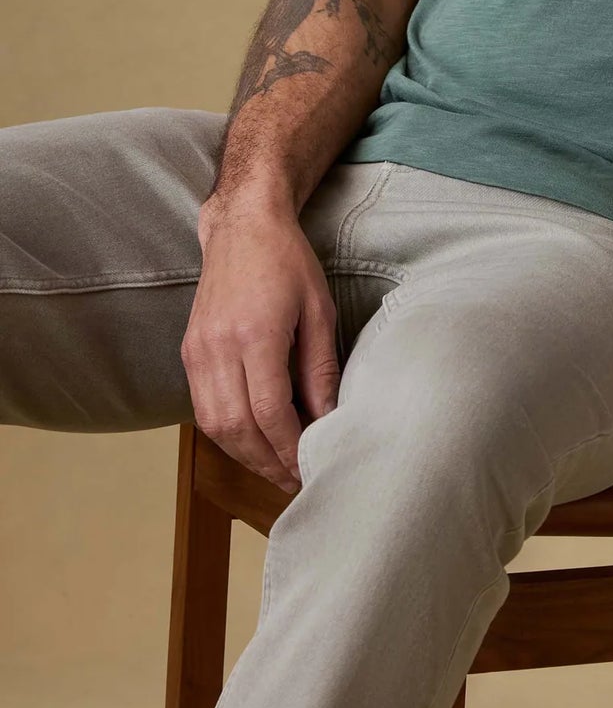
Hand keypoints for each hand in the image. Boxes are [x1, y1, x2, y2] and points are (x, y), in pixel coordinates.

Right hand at [182, 200, 340, 494]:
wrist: (242, 228)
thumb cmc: (288, 263)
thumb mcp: (319, 311)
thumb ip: (320, 368)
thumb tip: (327, 419)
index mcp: (255, 335)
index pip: (270, 412)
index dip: (290, 447)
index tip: (310, 467)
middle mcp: (218, 348)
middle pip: (237, 427)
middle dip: (266, 461)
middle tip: (295, 480)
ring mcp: (198, 351)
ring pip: (213, 424)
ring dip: (244, 454)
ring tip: (276, 468)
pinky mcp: (189, 351)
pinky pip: (203, 407)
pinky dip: (227, 432)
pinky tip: (253, 440)